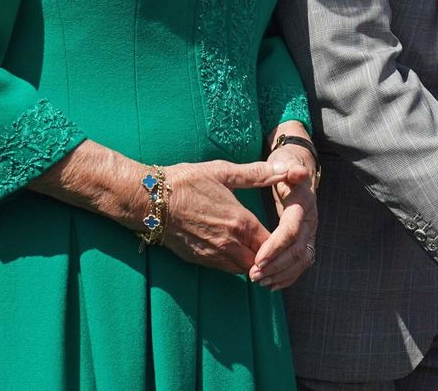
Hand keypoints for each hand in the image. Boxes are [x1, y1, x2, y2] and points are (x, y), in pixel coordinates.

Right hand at [160, 159, 284, 273]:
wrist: (149, 200)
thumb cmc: (186, 181)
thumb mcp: (223, 172)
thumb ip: (258, 174)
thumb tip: (288, 168)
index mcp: (240, 221)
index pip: (273, 242)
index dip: (281, 240)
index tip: (284, 232)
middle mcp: (229, 243)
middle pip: (261, 260)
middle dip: (269, 255)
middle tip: (274, 245)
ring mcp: (213, 254)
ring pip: (244, 269)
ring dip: (252, 262)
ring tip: (257, 250)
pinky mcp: (199, 259)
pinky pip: (225, 269)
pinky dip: (235, 264)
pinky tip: (235, 251)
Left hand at [250, 145, 316, 289]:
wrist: (298, 168)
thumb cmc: (283, 165)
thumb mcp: (282, 162)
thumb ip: (285, 167)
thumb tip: (299, 172)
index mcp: (303, 203)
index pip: (292, 230)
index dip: (275, 246)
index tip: (257, 259)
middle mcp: (311, 219)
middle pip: (298, 249)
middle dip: (276, 265)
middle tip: (253, 275)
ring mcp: (310, 231)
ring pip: (302, 259)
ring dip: (281, 273)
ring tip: (259, 280)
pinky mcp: (306, 240)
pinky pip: (302, 263)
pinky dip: (288, 276)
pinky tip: (271, 283)